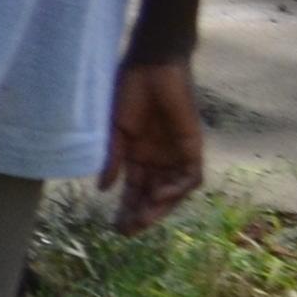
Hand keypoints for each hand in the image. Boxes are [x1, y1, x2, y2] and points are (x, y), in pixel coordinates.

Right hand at [106, 58, 203, 229]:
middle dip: (141, 214)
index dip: (126, 209)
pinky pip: (190, 177)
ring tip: (142, 220)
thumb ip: (113, 159)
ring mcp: (176, 154)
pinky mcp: (192, 147)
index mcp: (138, 155)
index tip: (115, 227)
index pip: (134, 190)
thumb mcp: (115, 130)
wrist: (152, 66)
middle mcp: (158, 159)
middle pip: (152, 196)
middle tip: (127, 230)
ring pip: (172, 192)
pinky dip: (177, 189)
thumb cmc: (128, 90)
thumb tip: (104, 189)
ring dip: (159, 208)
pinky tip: (159, 195)